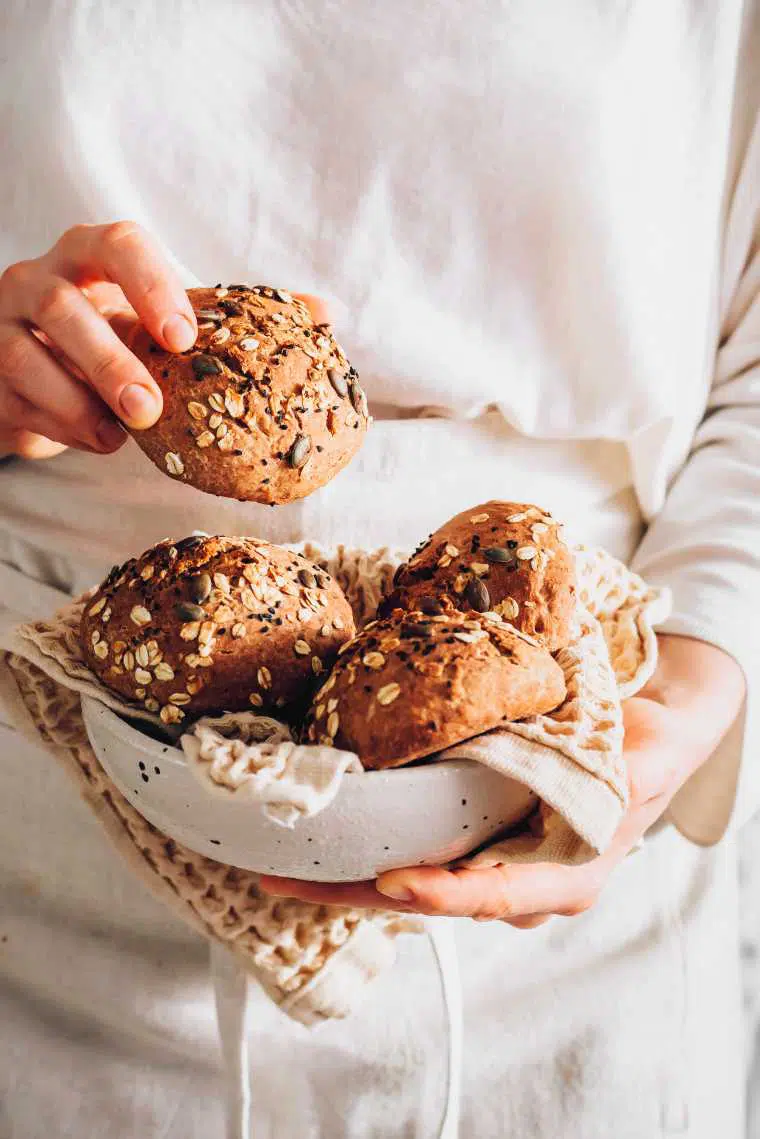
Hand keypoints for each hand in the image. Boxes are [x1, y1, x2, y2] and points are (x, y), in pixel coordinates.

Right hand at [0, 222, 197, 457]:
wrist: (46, 381)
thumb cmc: (111, 341)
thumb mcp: (145, 325)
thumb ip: (188, 328)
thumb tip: (274, 329)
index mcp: (87, 254)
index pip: (118, 245)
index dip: (152, 287)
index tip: (182, 340)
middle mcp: (36, 280)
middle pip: (62, 306)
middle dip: (110, 362)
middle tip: (149, 408)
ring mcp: (2, 325)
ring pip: (26, 357)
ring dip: (81, 403)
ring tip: (125, 434)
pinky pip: (20, 401)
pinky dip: (66, 428)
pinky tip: (101, 439)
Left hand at [261, 635, 744, 924]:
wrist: (641, 740)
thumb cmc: (645, 753)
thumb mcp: (648, 763)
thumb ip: (632, 778)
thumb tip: (618, 777)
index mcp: (560, 876)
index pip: (491, 895)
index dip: (442, 894)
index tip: (390, 882)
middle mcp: (512, 880)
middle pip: (423, 897)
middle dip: (350, 893)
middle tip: (282, 880)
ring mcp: (483, 859)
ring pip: (404, 876)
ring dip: (342, 873)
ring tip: (275, 861)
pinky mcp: (463, 832)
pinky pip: (408, 846)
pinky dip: (362, 840)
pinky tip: (316, 826)